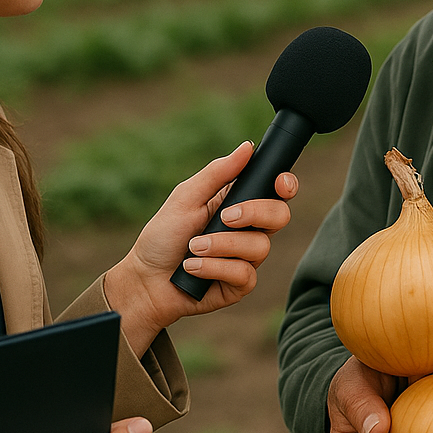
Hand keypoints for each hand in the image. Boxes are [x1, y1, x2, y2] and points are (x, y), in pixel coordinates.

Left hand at [105, 141, 298, 354]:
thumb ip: (217, 173)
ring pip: (260, 246)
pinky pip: (244, 273)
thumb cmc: (163, 236)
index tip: (279, 183)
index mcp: (238, 203)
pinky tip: (193, 268)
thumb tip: (246, 148)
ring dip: (221, 245)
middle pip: (279, 215)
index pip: (276, 191)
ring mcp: (246, 258)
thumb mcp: (186, 197)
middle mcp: (248, 230)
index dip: (286, 184)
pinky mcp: (240, 284)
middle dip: (254, 213)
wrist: (145, 280)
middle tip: (225, 217)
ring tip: (193, 248)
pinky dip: (213, 267)